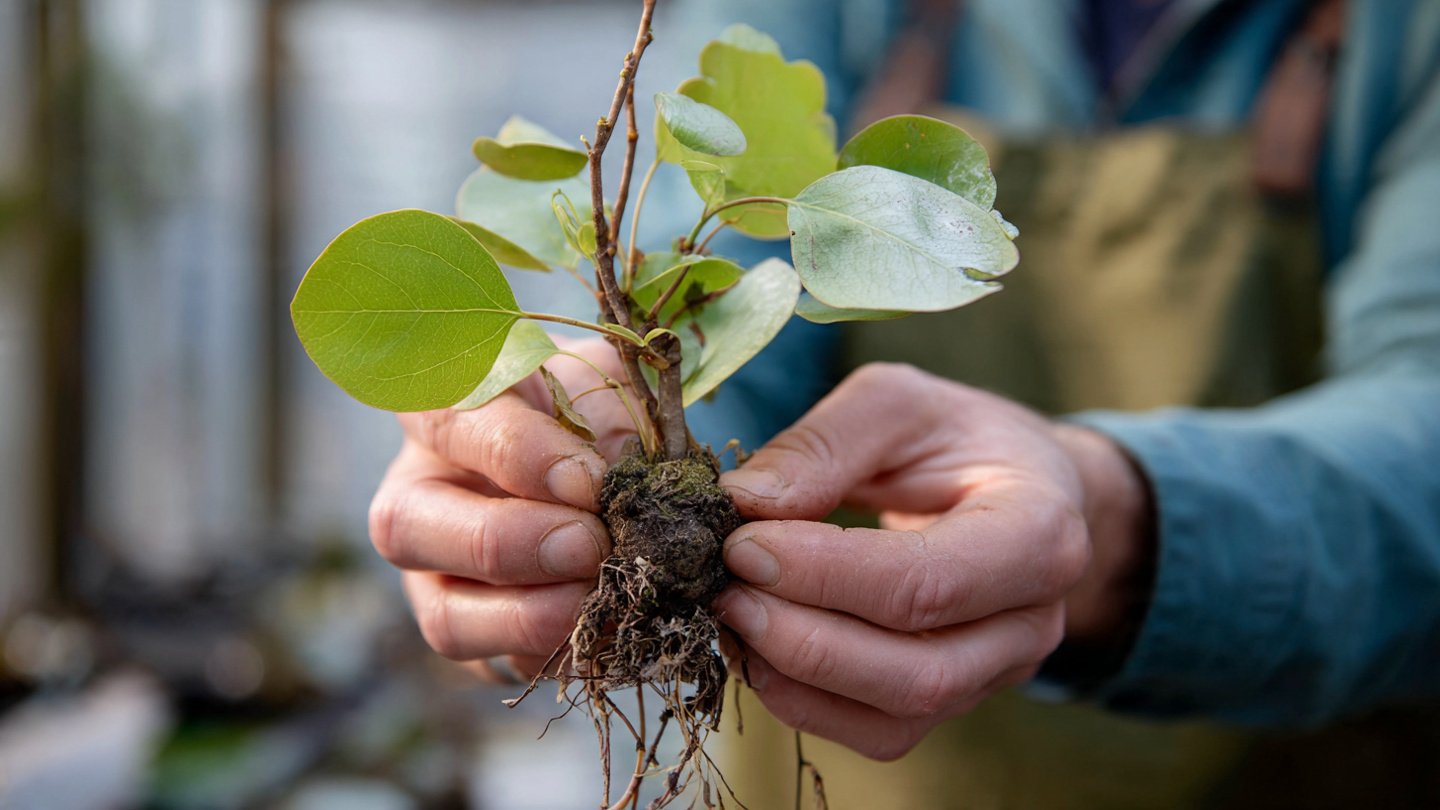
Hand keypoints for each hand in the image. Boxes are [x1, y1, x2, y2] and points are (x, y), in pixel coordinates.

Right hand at [368, 338, 637, 681]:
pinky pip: (500, 667)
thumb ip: (605, 417)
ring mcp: (434, 575)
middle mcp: (416, 494)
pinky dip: (559, 655)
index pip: (446, 422)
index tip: (587, 481)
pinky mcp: (476, 635)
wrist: (598, 465)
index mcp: (441, 411)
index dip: (516, 456)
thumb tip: (615, 479)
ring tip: (603, 597)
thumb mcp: (601, 384)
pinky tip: (610, 628)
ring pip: (444, 617)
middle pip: (406, 529)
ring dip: (530, 618)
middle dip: (507, 545)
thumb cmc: (586, 408)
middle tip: (591, 545)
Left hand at [712, 363, 1152, 759]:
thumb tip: (746, 502)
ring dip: (795, 676)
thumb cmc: (957, 437)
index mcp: (1040, 530)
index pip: (928, 582)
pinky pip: (878, 733)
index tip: (742, 544)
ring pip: (893, 716)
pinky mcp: (953, 698)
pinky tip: (758, 650)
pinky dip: (804, 702)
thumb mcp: (897, 402)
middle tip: (724, 589)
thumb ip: (824, 444)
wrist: (1017, 484)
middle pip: (915, 671)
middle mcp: (1031, 619)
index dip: (825, 573)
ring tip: (733, 617)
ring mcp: (996, 671)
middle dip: (802, 638)